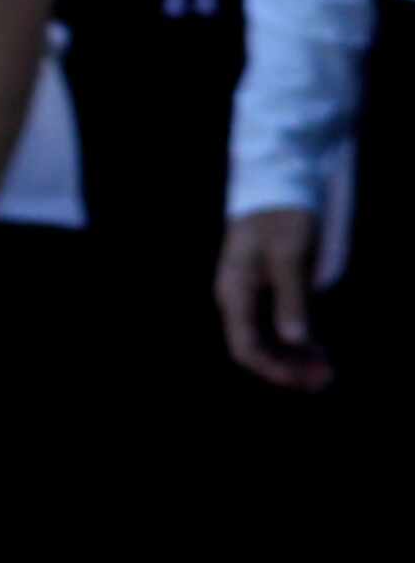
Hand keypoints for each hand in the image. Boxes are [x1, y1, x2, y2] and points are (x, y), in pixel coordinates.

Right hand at [217, 207, 331, 391]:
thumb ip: (292, 299)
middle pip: (255, 348)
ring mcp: (251, 293)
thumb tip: (296, 340)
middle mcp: (237, 297)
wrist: (277, 183)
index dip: (276, 371)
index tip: (309, 380)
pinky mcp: (265, 287)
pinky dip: (296, 341)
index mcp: (235, 291)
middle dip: (288, 368)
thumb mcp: (291, 257)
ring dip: (294, 358)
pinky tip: (319, 347)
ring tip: (327, 368)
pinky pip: (274, 324)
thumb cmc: (283, 218)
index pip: (246, 348)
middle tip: (327, 378)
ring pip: (266, 339)